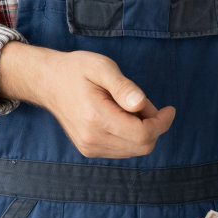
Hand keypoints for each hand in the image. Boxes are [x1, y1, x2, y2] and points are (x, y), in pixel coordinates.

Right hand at [0, 42, 174, 157]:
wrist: (48, 82)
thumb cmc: (76, 70)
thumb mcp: (101, 67)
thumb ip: (123, 86)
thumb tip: (141, 105)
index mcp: (96, 118)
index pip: (143, 134)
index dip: (162, 123)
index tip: (169, 109)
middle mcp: (92, 139)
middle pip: (142, 146)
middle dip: (153, 126)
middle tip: (144, 103)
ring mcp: (89, 148)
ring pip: (134, 150)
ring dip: (142, 131)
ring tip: (128, 107)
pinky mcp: (89, 150)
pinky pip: (122, 150)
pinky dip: (130, 136)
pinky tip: (121, 117)